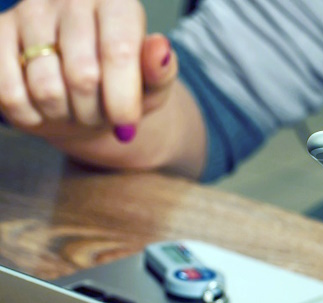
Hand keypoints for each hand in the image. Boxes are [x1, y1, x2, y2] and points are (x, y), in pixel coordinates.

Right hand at [0, 0, 176, 143]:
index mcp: (116, 2)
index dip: (122, 98)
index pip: (118, 52)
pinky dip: (31, 115)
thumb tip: (160, 49)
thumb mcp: (152, 84)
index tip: (127, 124)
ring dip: (64, 115)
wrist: (81, 93)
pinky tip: (44, 107)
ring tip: (74, 107)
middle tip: (99, 114)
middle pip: (82, 76)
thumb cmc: (122, 85)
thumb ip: (160, 71)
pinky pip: (9, 93)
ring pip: (46, 89)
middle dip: (95, 112)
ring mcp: (30, 13)